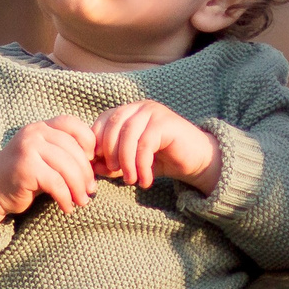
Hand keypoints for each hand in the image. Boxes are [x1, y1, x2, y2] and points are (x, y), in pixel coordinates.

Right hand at [0, 117, 96, 230]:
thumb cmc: (25, 176)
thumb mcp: (46, 158)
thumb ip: (66, 152)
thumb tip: (99, 160)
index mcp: (41, 126)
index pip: (72, 124)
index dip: (88, 141)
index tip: (92, 162)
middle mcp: (34, 132)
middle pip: (73, 148)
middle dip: (86, 173)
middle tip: (91, 190)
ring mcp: (28, 148)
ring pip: (66, 167)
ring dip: (78, 187)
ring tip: (82, 201)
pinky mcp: (26, 167)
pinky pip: (55, 183)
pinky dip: (65, 197)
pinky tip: (67, 207)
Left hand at [91, 101, 222, 193]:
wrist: (197, 161)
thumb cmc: (162, 160)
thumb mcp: (131, 163)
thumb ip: (111, 163)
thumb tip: (92, 166)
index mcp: (129, 112)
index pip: (103, 121)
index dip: (97, 143)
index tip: (99, 165)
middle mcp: (140, 107)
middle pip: (113, 126)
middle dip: (110, 152)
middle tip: (115, 173)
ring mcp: (154, 112)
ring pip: (128, 135)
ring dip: (126, 162)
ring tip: (131, 180)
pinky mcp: (166, 123)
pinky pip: (145, 145)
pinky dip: (141, 166)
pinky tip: (146, 181)